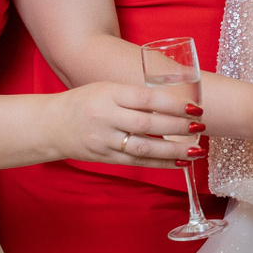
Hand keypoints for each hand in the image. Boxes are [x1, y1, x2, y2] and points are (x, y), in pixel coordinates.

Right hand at [59, 82, 203, 168]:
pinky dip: (160, 163)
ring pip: (145, 148)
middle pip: (148, 125)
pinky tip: (179, 162)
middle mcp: (106, 117)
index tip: (194, 108)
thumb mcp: (107, 89)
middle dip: (178, 127)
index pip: (146, 99)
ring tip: (196, 151)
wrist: (51, 125)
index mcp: (108, 94)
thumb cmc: (85, 101)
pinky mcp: (106, 158)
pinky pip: (137, 162)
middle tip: (201, 127)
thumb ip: (134, 95)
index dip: (173, 105)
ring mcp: (105, 140)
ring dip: (174, 151)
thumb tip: (173, 102)